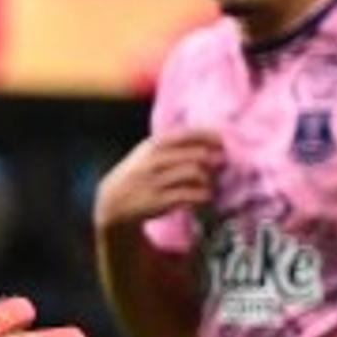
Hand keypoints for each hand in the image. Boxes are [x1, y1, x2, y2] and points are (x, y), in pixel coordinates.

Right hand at [94, 128, 223, 236]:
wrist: (113, 202)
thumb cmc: (138, 174)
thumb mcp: (148, 153)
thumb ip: (174, 144)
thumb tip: (211, 138)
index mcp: (152, 145)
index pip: (187, 134)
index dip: (209, 136)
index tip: (222, 142)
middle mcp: (154, 161)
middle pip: (196, 155)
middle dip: (214, 158)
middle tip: (221, 163)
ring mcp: (156, 181)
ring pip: (196, 173)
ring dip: (209, 178)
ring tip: (210, 181)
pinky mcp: (160, 201)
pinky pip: (192, 194)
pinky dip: (203, 195)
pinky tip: (204, 196)